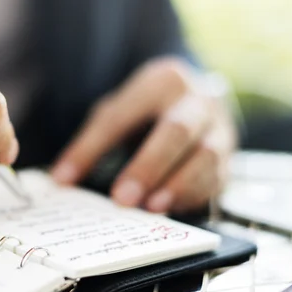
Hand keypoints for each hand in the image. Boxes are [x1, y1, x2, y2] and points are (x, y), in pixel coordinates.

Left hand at [52, 57, 236, 212]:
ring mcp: (219, 130)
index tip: (65, 177)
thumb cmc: (149, 112)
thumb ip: (92, 143)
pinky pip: (217, 180)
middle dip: (148, 166)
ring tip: (151, 208)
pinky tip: (170, 211)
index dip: (90, 148)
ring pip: (206, 157)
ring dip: (178, 185)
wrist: (198, 102)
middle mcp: (197, 101)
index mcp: (163, 81)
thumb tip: (62, 180)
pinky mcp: (229, 160)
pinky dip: (193, 197)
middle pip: (175, 131)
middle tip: (122, 198)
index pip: (121, 116)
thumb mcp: (118, 112)